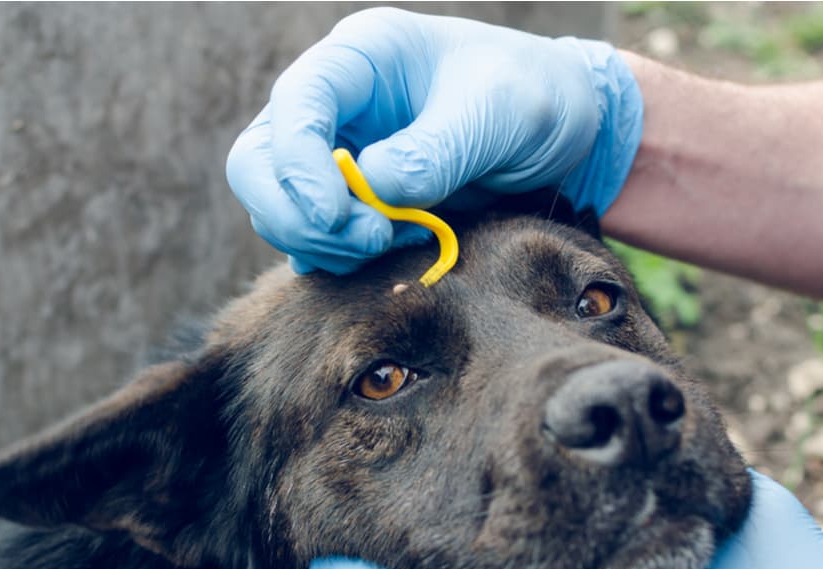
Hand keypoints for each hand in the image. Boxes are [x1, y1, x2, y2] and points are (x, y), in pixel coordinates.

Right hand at [225, 8, 641, 273]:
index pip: (294, 105)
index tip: (338, 215)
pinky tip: (384, 256)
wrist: (564, 132)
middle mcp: (336, 104)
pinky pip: (311, 235)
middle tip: (368, 240)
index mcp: (361, 58)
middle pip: (258, 162)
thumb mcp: (500, 114)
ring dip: (321, 241)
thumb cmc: (535, 99)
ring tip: (389, 244)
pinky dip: (333, 257)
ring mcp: (337, 153)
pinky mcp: (350, 200)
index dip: (299, 165)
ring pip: (278, 206)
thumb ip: (436, 150)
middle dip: (298, 213)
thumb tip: (371, 191)